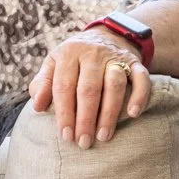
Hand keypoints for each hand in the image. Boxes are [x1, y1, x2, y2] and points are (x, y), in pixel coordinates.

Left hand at [27, 28, 151, 148]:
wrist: (106, 35)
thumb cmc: (74, 59)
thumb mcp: (53, 64)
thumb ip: (43, 84)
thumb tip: (38, 106)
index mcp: (69, 53)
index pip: (64, 86)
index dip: (64, 113)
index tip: (65, 136)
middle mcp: (92, 53)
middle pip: (89, 88)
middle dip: (85, 119)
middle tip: (83, 142)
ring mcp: (115, 57)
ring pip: (114, 85)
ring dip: (109, 113)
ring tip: (103, 136)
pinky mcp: (134, 62)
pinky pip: (141, 78)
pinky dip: (139, 96)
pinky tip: (133, 114)